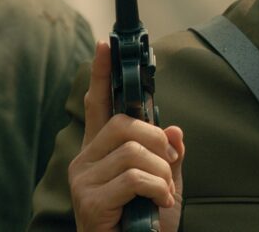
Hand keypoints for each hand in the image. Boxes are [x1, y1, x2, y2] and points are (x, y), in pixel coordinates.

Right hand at [69, 41, 184, 231]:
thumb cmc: (144, 224)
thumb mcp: (164, 185)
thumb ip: (168, 157)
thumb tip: (175, 130)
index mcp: (101, 153)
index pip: (98, 105)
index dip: (102, 75)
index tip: (105, 45)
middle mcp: (85, 161)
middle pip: (125, 124)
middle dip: (157, 142)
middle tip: (168, 167)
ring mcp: (83, 181)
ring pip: (133, 150)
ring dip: (162, 172)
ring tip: (162, 193)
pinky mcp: (90, 201)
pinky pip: (135, 177)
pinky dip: (158, 189)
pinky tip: (158, 204)